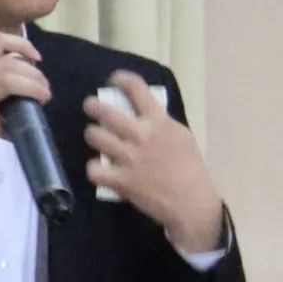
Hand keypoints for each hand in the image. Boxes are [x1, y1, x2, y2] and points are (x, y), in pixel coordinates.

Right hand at [0, 32, 50, 173]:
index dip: (22, 45)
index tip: (38, 59)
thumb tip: (30, 74)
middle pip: (9, 63)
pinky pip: (1, 121)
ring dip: (31, 89)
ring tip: (42, 99)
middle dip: (34, 75)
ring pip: (7, 81)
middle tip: (45, 88)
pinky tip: (16, 131)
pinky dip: (14, 125)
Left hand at [83, 71, 223, 251]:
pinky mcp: (122, 180)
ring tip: (94, 136)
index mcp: (159, 121)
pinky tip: (99, 169)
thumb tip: (143, 114)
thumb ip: (161, 124)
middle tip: (90, 106)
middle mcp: (142, 135)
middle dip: (93, 106)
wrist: (192, 202)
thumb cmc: (190, 169)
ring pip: (95, 136)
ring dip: (92, 134)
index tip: (113, 80)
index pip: (136, 89)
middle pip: (107, 112)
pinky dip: (93, 169)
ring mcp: (130, 157)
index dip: (121, 79)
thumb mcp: (181, 136)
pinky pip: (94, 169)